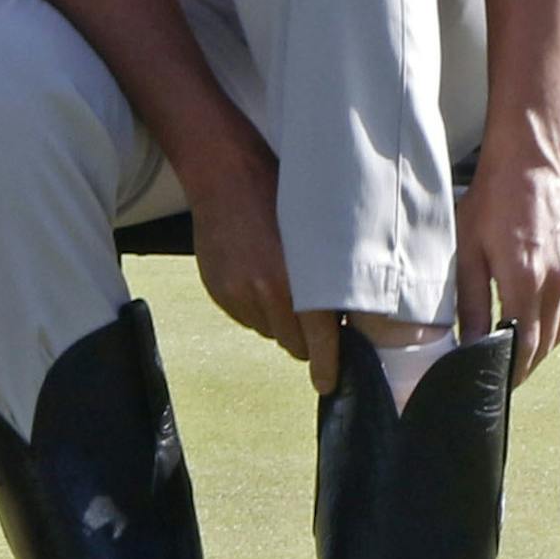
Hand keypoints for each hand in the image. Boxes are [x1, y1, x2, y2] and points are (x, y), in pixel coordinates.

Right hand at [185, 141, 305, 361]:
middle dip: (304, 336)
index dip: (325, 366)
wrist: (227, 175)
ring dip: (278, 319)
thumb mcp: (317, 234)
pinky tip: (257, 276)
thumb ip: (327, 279)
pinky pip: (245, 318)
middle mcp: (267, 292)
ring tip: (279, 281)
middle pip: (293, 343)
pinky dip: (255, 307)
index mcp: (299, 280)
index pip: (318, 341)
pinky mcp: (219, 292)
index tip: (327, 383)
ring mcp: (238, 294)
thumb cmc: (281, 197)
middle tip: (311, 311)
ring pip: (269, 331)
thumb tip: (341, 319)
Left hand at [455, 147, 559, 381]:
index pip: (525, 346)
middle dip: (525, 360)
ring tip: (518, 341)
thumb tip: (470, 342)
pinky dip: (557, 317)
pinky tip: (538, 312)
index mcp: (526, 279)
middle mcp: (558, 280)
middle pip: (546, 342)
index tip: (500, 380)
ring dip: (542, 341)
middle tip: (504, 366)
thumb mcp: (468, 249)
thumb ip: (471, 302)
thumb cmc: (495, 197)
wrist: (532, 161)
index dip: (513, 369)